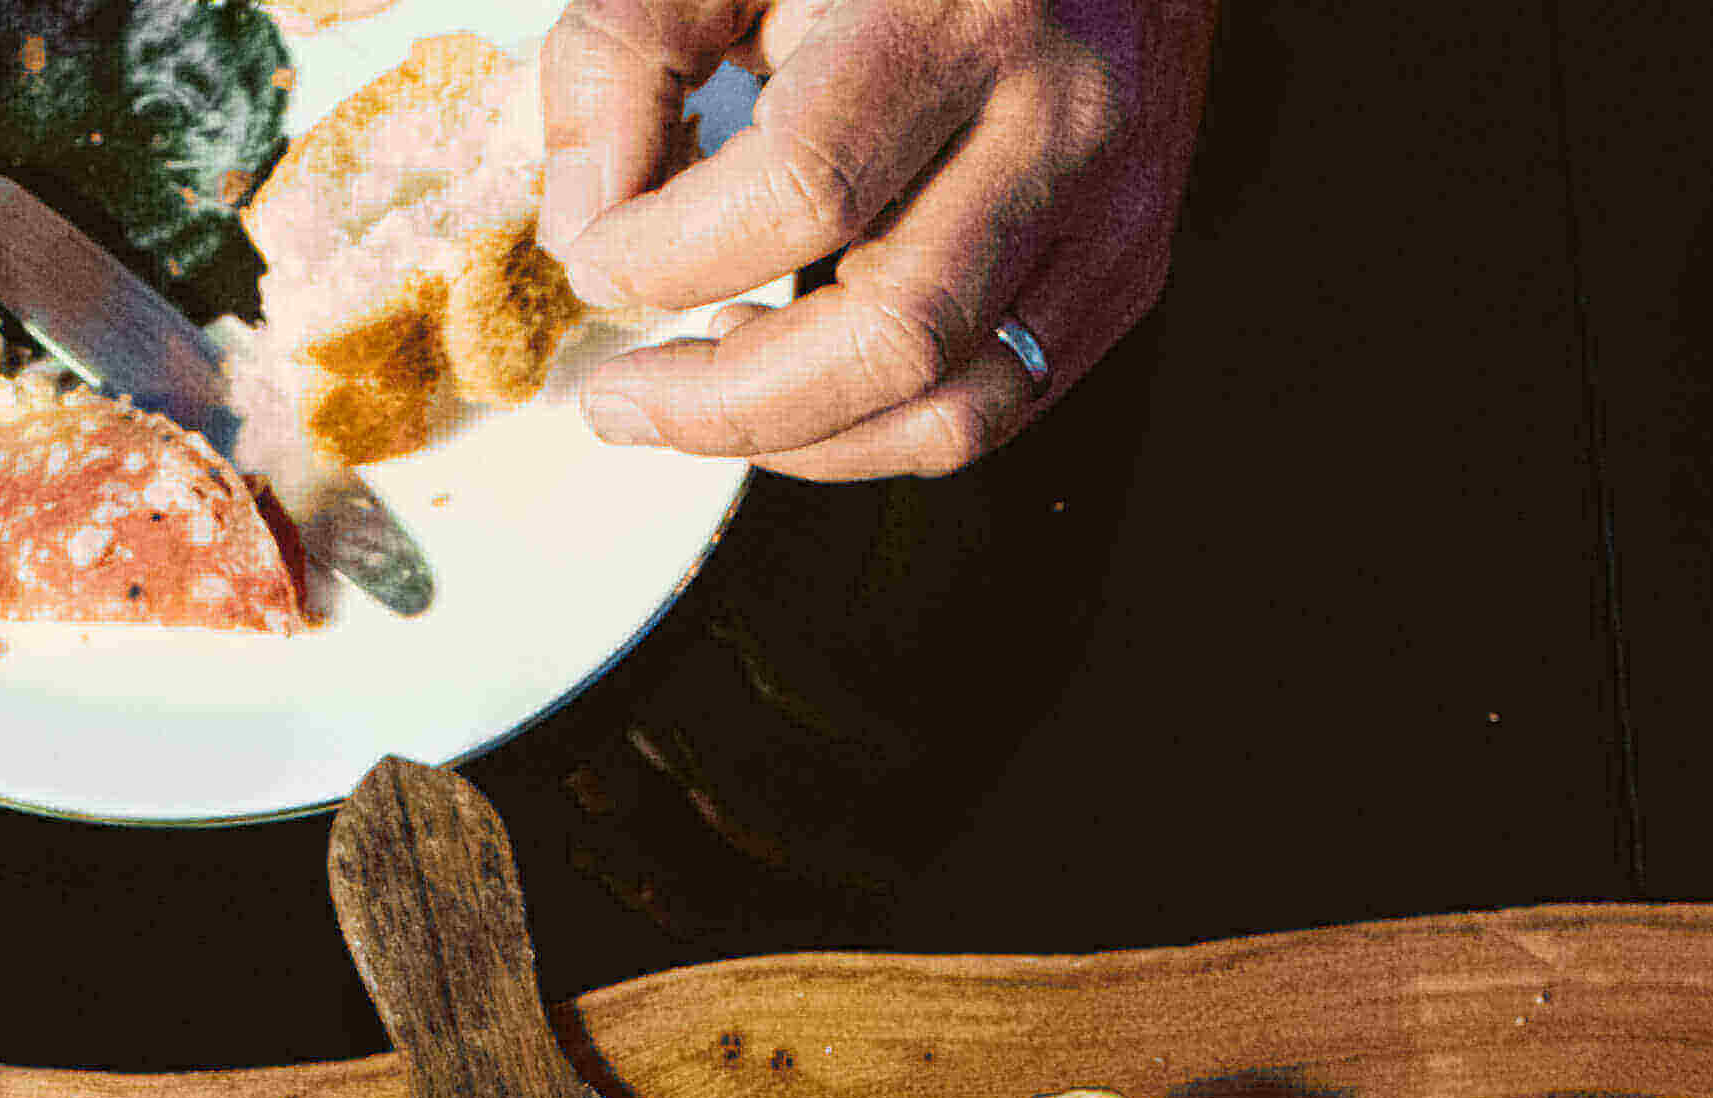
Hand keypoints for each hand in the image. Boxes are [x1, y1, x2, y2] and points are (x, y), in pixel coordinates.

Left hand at [539, 0, 1211, 477]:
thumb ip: (631, 45)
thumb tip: (587, 218)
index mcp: (959, 11)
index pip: (806, 188)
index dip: (671, 254)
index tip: (596, 255)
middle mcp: (1057, 118)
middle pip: (889, 338)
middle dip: (726, 404)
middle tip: (621, 400)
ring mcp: (1107, 208)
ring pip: (950, 410)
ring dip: (799, 439)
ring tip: (702, 396)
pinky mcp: (1125, 266)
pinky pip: (997, 405)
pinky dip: (876, 425)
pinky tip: (800, 372)